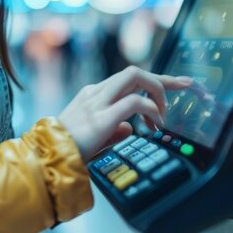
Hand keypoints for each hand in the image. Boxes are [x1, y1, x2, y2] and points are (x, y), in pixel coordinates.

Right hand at [58, 66, 192, 160]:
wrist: (47, 159)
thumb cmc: (67, 151)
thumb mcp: (94, 137)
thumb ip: (113, 130)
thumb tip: (131, 129)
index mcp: (92, 95)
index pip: (127, 81)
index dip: (153, 81)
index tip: (175, 84)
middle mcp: (96, 93)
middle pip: (135, 72)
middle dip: (164, 78)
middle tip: (185, 87)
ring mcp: (98, 102)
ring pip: (136, 76)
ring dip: (158, 91)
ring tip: (163, 116)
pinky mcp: (102, 116)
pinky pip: (135, 102)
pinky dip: (151, 110)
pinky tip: (154, 125)